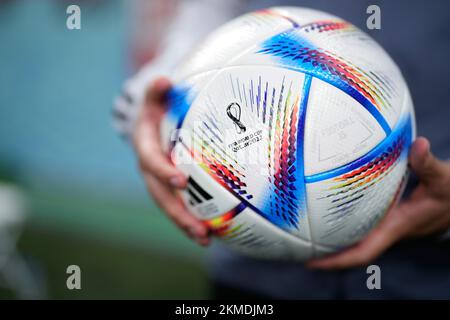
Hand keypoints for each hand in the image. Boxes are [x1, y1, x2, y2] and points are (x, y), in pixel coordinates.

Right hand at [133, 77, 209, 245]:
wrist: (152, 122)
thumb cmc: (158, 107)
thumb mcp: (155, 96)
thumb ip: (156, 89)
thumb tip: (163, 79)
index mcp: (145, 146)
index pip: (150, 160)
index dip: (162, 171)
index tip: (181, 180)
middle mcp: (149, 169)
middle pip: (160, 194)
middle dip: (177, 213)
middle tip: (198, 228)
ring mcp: (160, 182)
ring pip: (170, 207)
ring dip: (186, 224)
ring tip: (206, 240)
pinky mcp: (171, 188)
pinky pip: (181, 206)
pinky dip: (194, 220)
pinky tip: (213, 234)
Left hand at [307, 137, 449, 268]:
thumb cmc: (448, 194)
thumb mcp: (442, 179)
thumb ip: (428, 164)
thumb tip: (418, 145)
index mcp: (394, 227)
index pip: (363, 251)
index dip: (337, 260)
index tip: (311, 262)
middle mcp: (382, 228)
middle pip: (347, 248)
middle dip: (321, 251)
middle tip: (291, 244)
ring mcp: (380, 222)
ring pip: (349, 235)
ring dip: (326, 235)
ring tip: (297, 226)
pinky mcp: (381, 214)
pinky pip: (355, 221)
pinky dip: (338, 218)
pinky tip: (321, 205)